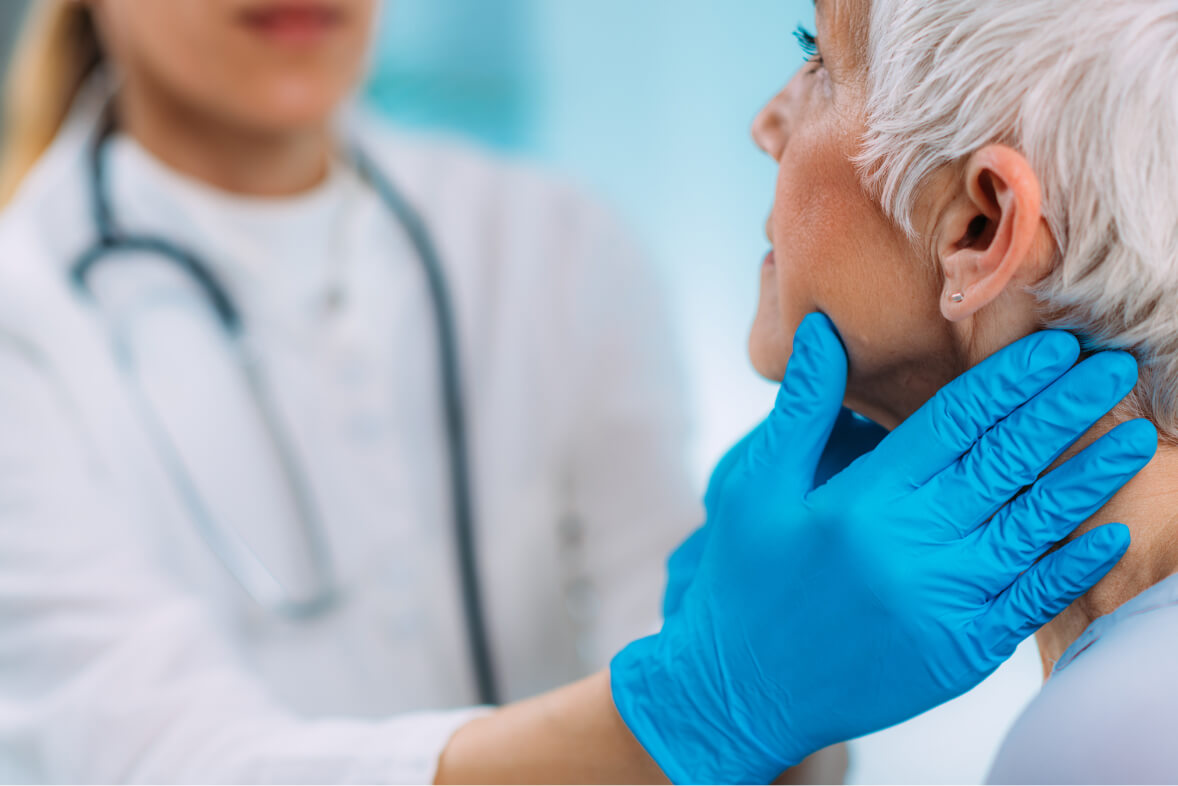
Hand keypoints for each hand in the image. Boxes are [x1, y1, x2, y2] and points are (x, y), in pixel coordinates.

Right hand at [613, 314, 1154, 783]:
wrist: (743, 688)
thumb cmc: (747, 577)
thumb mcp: (757, 485)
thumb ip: (802, 407)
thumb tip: (821, 329)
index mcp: (864, 499)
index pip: (955, 422)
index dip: (1009, 380)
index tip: (1055, 347)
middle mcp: (911, 546)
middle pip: (1005, 463)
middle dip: (1063, 409)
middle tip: (1112, 368)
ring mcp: (943, 603)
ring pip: (1034, 528)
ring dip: (1088, 478)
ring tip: (1133, 435)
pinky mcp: (961, 653)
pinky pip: (1033, 602)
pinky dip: (1075, 568)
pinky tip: (1108, 534)